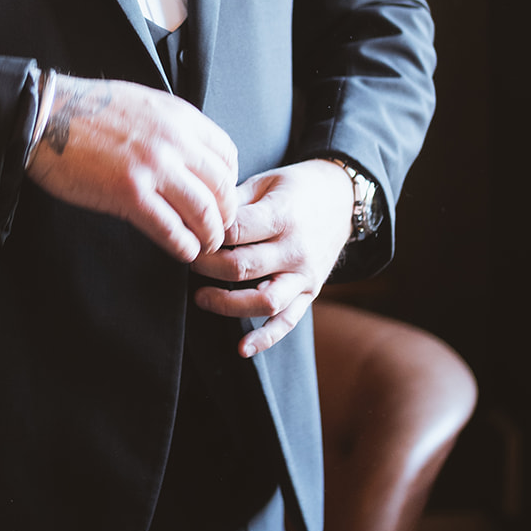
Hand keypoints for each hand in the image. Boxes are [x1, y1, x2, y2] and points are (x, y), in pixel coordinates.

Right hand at [25, 73, 238, 262]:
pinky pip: (171, 228)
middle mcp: (173, 140)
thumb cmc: (85, 109)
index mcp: (178, 116)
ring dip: (209, 235)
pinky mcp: (129, 193)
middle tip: (218, 229)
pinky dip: (183, 245)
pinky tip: (183, 251)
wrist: (45, 115)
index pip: (227, 154)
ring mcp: (153, 167)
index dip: (230, 181)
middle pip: (222, 186)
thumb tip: (188, 153)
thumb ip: (170, 126)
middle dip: (225, 214)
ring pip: (204, 211)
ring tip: (204, 245)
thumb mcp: (143, 103)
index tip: (221, 197)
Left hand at [192, 159, 354, 354]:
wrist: (343, 199)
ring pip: (264, 301)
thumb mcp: (265, 182)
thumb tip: (197, 217)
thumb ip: (234, 201)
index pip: (235, 231)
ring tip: (201, 297)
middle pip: (242, 267)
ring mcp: (304, 275)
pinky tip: (242, 348)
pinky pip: (287, 321)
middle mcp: (295, 249)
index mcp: (282, 215)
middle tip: (188, 262)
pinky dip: (265, 338)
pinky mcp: (310, 292)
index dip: (206, 236)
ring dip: (227, 304)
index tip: (189, 235)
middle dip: (206, 268)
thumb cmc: (296, 188)